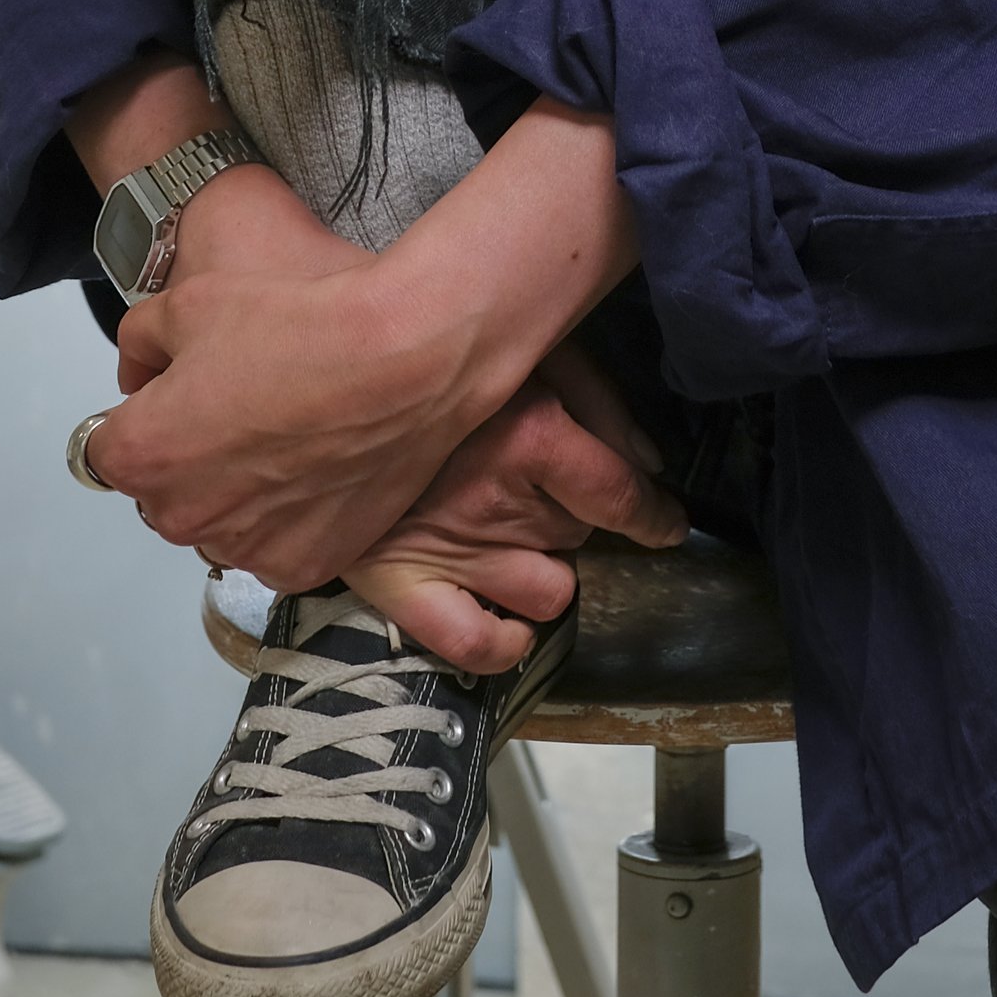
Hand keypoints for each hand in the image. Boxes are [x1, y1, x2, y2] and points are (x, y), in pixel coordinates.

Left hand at [89, 166, 470, 579]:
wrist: (403, 358)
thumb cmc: (297, 325)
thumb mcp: (191, 301)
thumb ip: (140, 341)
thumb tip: (140, 370)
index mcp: (142, 455)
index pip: (106, 448)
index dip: (142, 415)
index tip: (177, 396)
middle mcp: (183, 518)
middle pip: (164, 491)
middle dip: (187, 456)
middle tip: (242, 408)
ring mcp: (244, 549)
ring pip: (220, 521)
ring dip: (236, 490)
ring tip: (287, 436)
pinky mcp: (302, 567)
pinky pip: (274, 545)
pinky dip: (288, 517)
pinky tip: (319, 467)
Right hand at [347, 366, 685, 673]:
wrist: (329, 379)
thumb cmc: (442, 357)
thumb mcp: (536, 350)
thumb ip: (601, 400)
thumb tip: (652, 466)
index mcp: (529, 436)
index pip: (619, 496)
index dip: (655, 515)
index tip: (667, 522)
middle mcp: (496, 502)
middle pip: (578, 534)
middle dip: (572, 512)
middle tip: (535, 481)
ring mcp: (450, 552)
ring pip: (550, 590)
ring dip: (546, 565)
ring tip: (515, 533)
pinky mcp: (401, 586)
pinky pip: (476, 646)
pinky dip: (505, 642)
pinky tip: (510, 618)